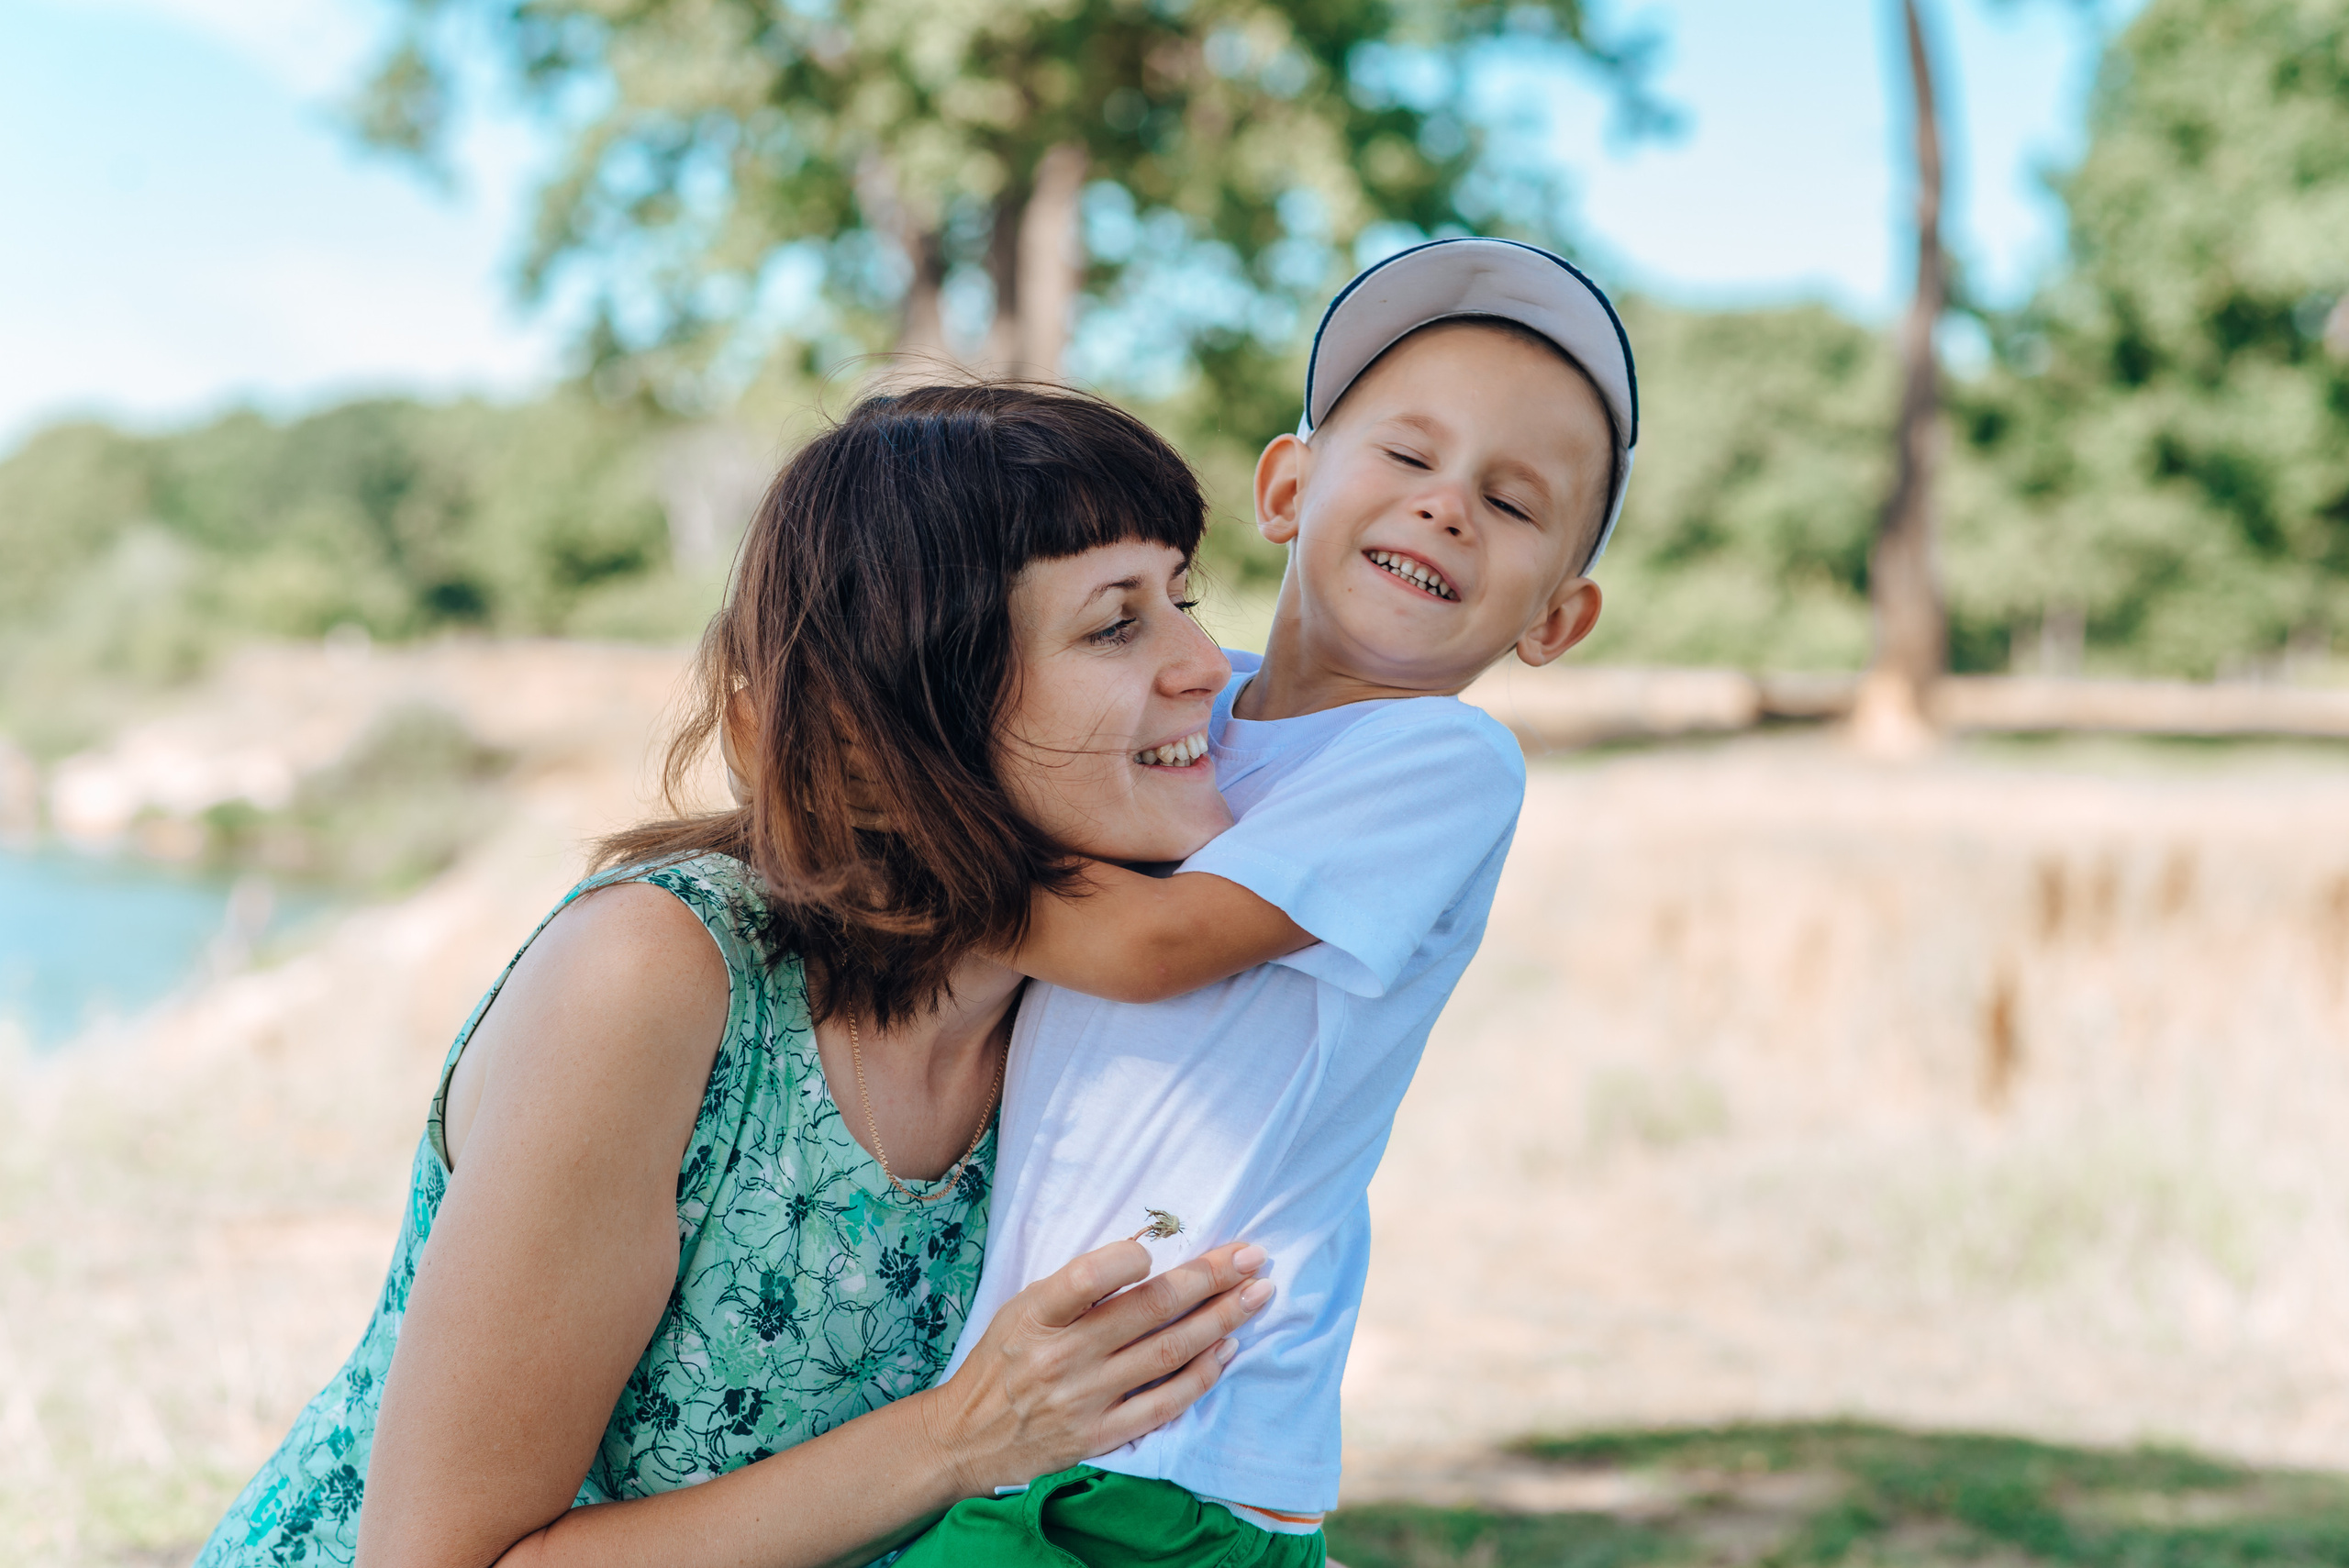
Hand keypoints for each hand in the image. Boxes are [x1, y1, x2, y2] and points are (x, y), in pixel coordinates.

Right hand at [917, 1240, 1272, 1493]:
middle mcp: (1062, 1356)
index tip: (1161, 1246)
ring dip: (1220, 1320)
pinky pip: (1164, 1404)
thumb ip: (1076, 1289)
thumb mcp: (1022, 1310)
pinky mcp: (1100, 1435)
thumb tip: (1148, 1254)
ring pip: (1168, 1353)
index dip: (1131, 1257)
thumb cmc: (1002, 1361)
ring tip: (1257, 1295)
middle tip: (1251, 1257)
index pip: (1087, 1276)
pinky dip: (1201, 1375)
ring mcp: (1084, 1399)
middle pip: (1149, 1309)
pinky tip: (1227, 1349)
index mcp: (1037, 1314)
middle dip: (1209, 1278)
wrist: (966, 1438)